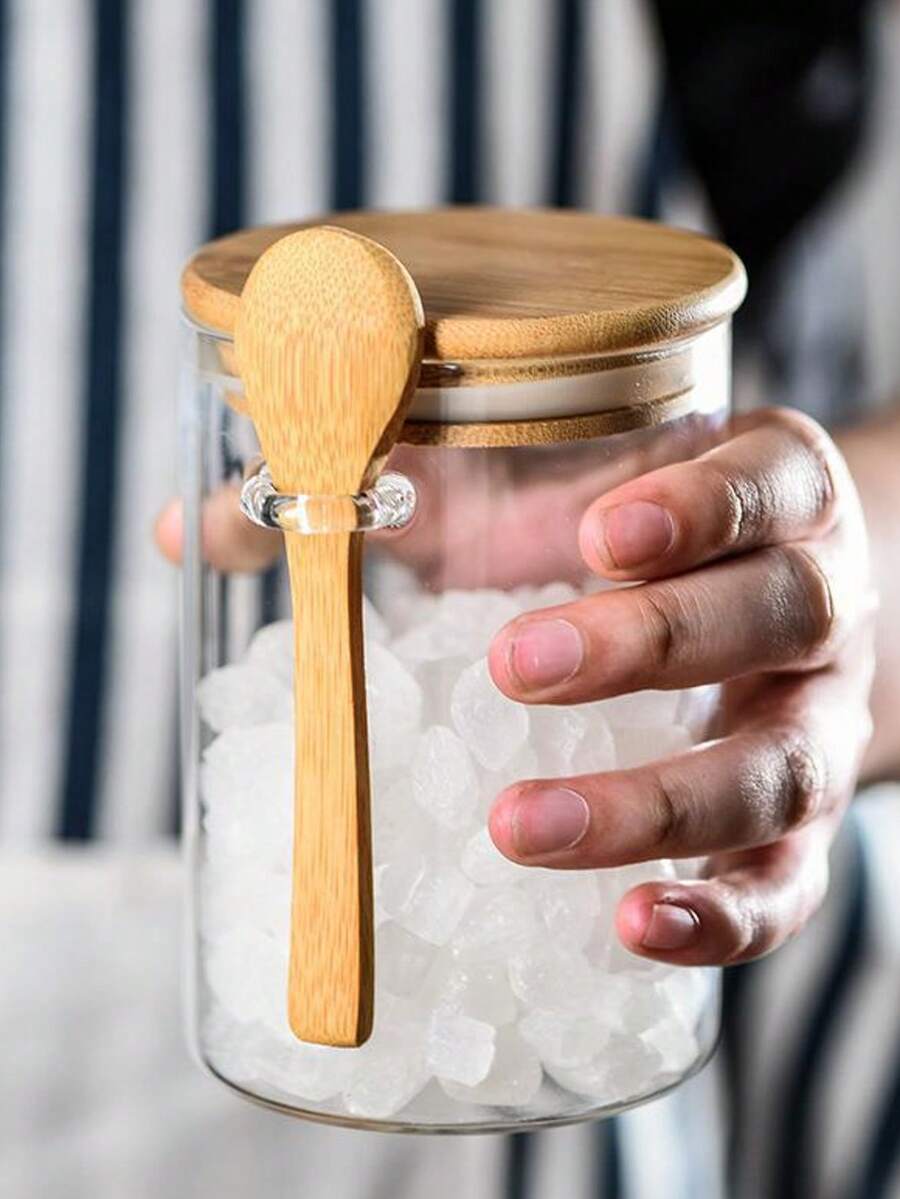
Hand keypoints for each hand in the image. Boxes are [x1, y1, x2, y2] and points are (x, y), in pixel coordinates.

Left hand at [487, 408, 875, 965]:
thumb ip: (451, 478)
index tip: (600, 537)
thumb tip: (300, 514)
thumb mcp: (557, 481)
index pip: (769, 485)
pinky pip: (788, 882)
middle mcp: (822, 604)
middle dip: (651, 644)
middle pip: (781, 614)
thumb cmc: (622, 533)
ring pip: (784, 767)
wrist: (733, 605)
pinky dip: (723, 916)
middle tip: (516, 668)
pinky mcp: (802, 826)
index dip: (700, 510)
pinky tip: (633, 924)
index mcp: (778, 496)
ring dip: (659, 805)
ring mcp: (819, 722)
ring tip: (521, 827)